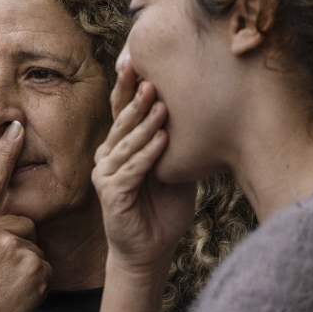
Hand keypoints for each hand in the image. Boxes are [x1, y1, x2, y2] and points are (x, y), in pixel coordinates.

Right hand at [0, 121, 51, 311]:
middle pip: (23, 222)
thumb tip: (10, 214)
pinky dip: (36, 280)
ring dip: (27, 263)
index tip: (16, 127)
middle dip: (18, 243)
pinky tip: (18, 292)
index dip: (5, 153)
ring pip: (35, 244)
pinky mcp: (34, 268)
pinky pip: (45, 264)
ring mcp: (14, 249)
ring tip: (6, 282)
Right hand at [91, 55, 196, 311]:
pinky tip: (162, 141)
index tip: (137, 61)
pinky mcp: (111, 195)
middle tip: (151, 77)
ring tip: (162, 105)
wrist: (150, 249)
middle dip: (136, 99)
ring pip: (126, 143)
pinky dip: (147, 155)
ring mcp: (106, 175)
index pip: (123, 111)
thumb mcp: (176, 169)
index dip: (128, 87)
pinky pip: (131, 170)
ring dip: (145, 124)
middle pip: (122, 122)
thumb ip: (179, 143)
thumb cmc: (163, 209)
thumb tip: (206, 109)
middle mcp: (108, 156)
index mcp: (121, 146)